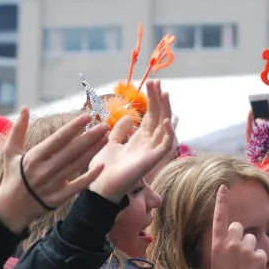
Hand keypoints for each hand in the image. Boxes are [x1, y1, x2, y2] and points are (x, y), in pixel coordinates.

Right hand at [0, 107, 108, 233]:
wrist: (11, 208)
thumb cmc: (13, 176)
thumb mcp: (11, 152)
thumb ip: (18, 129)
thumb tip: (25, 107)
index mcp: (34, 157)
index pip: (58, 139)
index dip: (74, 127)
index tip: (87, 116)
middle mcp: (44, 170)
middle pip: (71, 150)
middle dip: (89, 137)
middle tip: (104, 125)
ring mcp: (52, 185)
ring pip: (77, 165)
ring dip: (93, 151)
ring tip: (106, 139)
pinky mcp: (59, 198)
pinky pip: (77, 186)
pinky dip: (90, 176)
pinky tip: (101, 165)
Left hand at [89, 81, 176, 202]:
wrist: (100, 186)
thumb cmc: (105, 167)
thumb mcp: (111, 143)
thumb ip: (120, 131)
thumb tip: (128, 117)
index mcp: (139, 140)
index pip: (150, 116)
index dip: (152, 100)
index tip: (152, 83)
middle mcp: (148, 144)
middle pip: (158, 117)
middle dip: (158, 99)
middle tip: (157, 82)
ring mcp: (151, 152)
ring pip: (164, 127)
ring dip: (165, 110)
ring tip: (164, 93)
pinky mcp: (152, 161)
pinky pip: (165, 146)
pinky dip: (168, 133)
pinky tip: (165, 120)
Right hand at [210, 185, 266, 268]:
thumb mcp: (217, 262)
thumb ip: (225, 247)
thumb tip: (233, 240)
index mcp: (217, 244)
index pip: (219, 218)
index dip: (221, 202)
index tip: (223, 188)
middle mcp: (230, 242)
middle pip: (239, 227)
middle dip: (241, 236)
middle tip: (239, 254)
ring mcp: (245, 249)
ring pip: (253, 239)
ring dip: (252, 249)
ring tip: (246, 267)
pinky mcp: (259, 256)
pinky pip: (262, 253)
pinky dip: (260, 261)